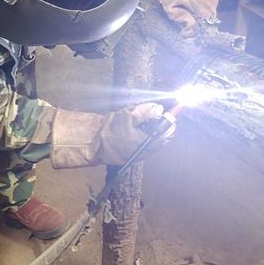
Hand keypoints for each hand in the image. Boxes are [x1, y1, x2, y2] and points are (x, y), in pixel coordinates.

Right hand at [51, 102, 167, 168]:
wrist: (93, 144)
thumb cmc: (109, 130)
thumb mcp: (129, 115)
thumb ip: (147, 111)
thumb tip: (159, 109)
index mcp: (148, 143)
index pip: (168, 133)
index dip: (170, 121)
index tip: (169, 112)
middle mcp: (146, 152)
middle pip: (161, 137)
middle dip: (160, 125)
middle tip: (153, 114)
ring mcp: (139, 155)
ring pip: (152, 141)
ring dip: (151, 130)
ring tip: (140, 121)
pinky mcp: (132, 156)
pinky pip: (143, 144)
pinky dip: (143, 136)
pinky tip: (133, 128)